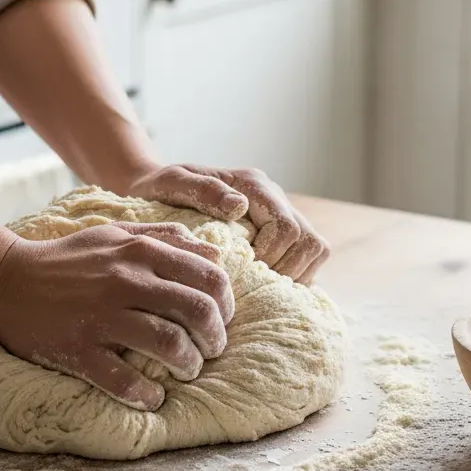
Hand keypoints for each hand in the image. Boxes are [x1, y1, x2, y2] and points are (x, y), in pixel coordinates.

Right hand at [0, 221, 232, 410]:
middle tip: (212, 349)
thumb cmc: (67, 260)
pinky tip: (152, 398)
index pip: (208, 275)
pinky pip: (122, 380)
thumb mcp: (115, 234)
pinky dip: (146, 395)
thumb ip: (165, 239)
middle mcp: (125, 282)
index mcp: (139, 252)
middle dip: (216, 336)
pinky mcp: (77, 350)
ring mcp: (101, 317)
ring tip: (187, 370)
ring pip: (169, 344)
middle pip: (197, 309)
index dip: (225, 302)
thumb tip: (213, 252)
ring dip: (189, 364)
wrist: (4, 281)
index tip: (220, 318)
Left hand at [125, 164, 330, 283]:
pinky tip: (266, 286)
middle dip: (286, 270)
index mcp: (253, 186)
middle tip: (253, 284)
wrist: (155, 188)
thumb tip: (239, 207)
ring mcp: (280, 214)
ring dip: (297, 274)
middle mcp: (274, 197)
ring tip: (262, 287)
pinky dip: (296, 275)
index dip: (271, 258)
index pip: (287, 228)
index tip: (242, 272)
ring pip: (316, 250)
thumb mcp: (172, 183)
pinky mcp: (279, 233)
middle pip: (310, 241)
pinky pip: (308, 258)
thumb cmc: (160, 189)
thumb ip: (203, 190)